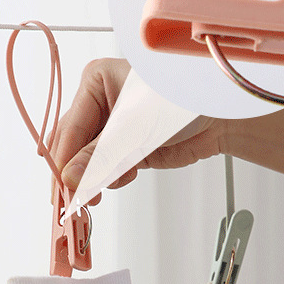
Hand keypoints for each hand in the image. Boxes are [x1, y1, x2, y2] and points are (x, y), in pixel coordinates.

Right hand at [53, 58, 225, 196]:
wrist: (220, 118)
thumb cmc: (183, 102)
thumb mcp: (136, 127)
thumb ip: (101, 154)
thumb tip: (71, 176)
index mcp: (95, 83)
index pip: (69, 127)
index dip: (63, 160)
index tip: (63, 186)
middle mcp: (98, 103)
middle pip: (72, 146)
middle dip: (77, 173)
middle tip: (75, 200)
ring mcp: (110, 128)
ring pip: (86, 161)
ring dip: (97, 176)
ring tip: (116, 178)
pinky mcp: (123, 148)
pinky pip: (104, 169)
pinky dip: (112, 177)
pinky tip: (130, 172)